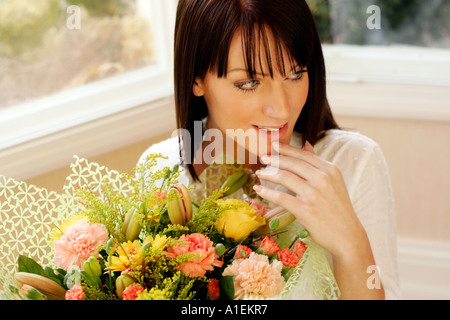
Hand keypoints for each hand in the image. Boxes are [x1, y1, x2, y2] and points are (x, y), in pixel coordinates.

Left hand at [253, 141, 366, 259]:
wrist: (347, 236)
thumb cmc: (338, 209)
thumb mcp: (334, 181)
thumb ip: (318, 164)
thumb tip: (306, 144)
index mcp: (330, 170)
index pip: (303, 155)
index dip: (286, 149)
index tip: (273, 146)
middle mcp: (323, 179)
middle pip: (292, 164)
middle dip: (274, 160)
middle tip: (263, 158)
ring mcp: (314, 194)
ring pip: (284, 177)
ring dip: (268, 174)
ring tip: (260, 173)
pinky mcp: (305, 210)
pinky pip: (281, 197)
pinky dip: (267, 192)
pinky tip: (259, 190)